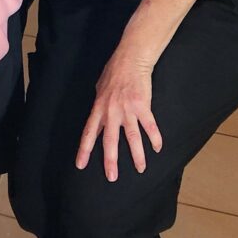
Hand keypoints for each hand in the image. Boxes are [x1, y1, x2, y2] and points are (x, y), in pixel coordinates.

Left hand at [75, 49, 162, 180]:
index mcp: (98, 108)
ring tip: (140, 169)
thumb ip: (99, 105)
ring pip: (132, 138)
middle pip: (109, 141)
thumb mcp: (99, 89)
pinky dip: (154, 138)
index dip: (84, 150)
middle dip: (110, 160)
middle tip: (111, 177)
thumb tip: (98, 115)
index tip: (80, 165)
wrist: (130, 59)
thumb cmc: (113, 72)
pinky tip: (157, 148)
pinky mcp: (142, 106)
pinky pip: (149, 126)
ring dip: (136, 155)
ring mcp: (127, 110)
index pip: (89, 133)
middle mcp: (111, 112)